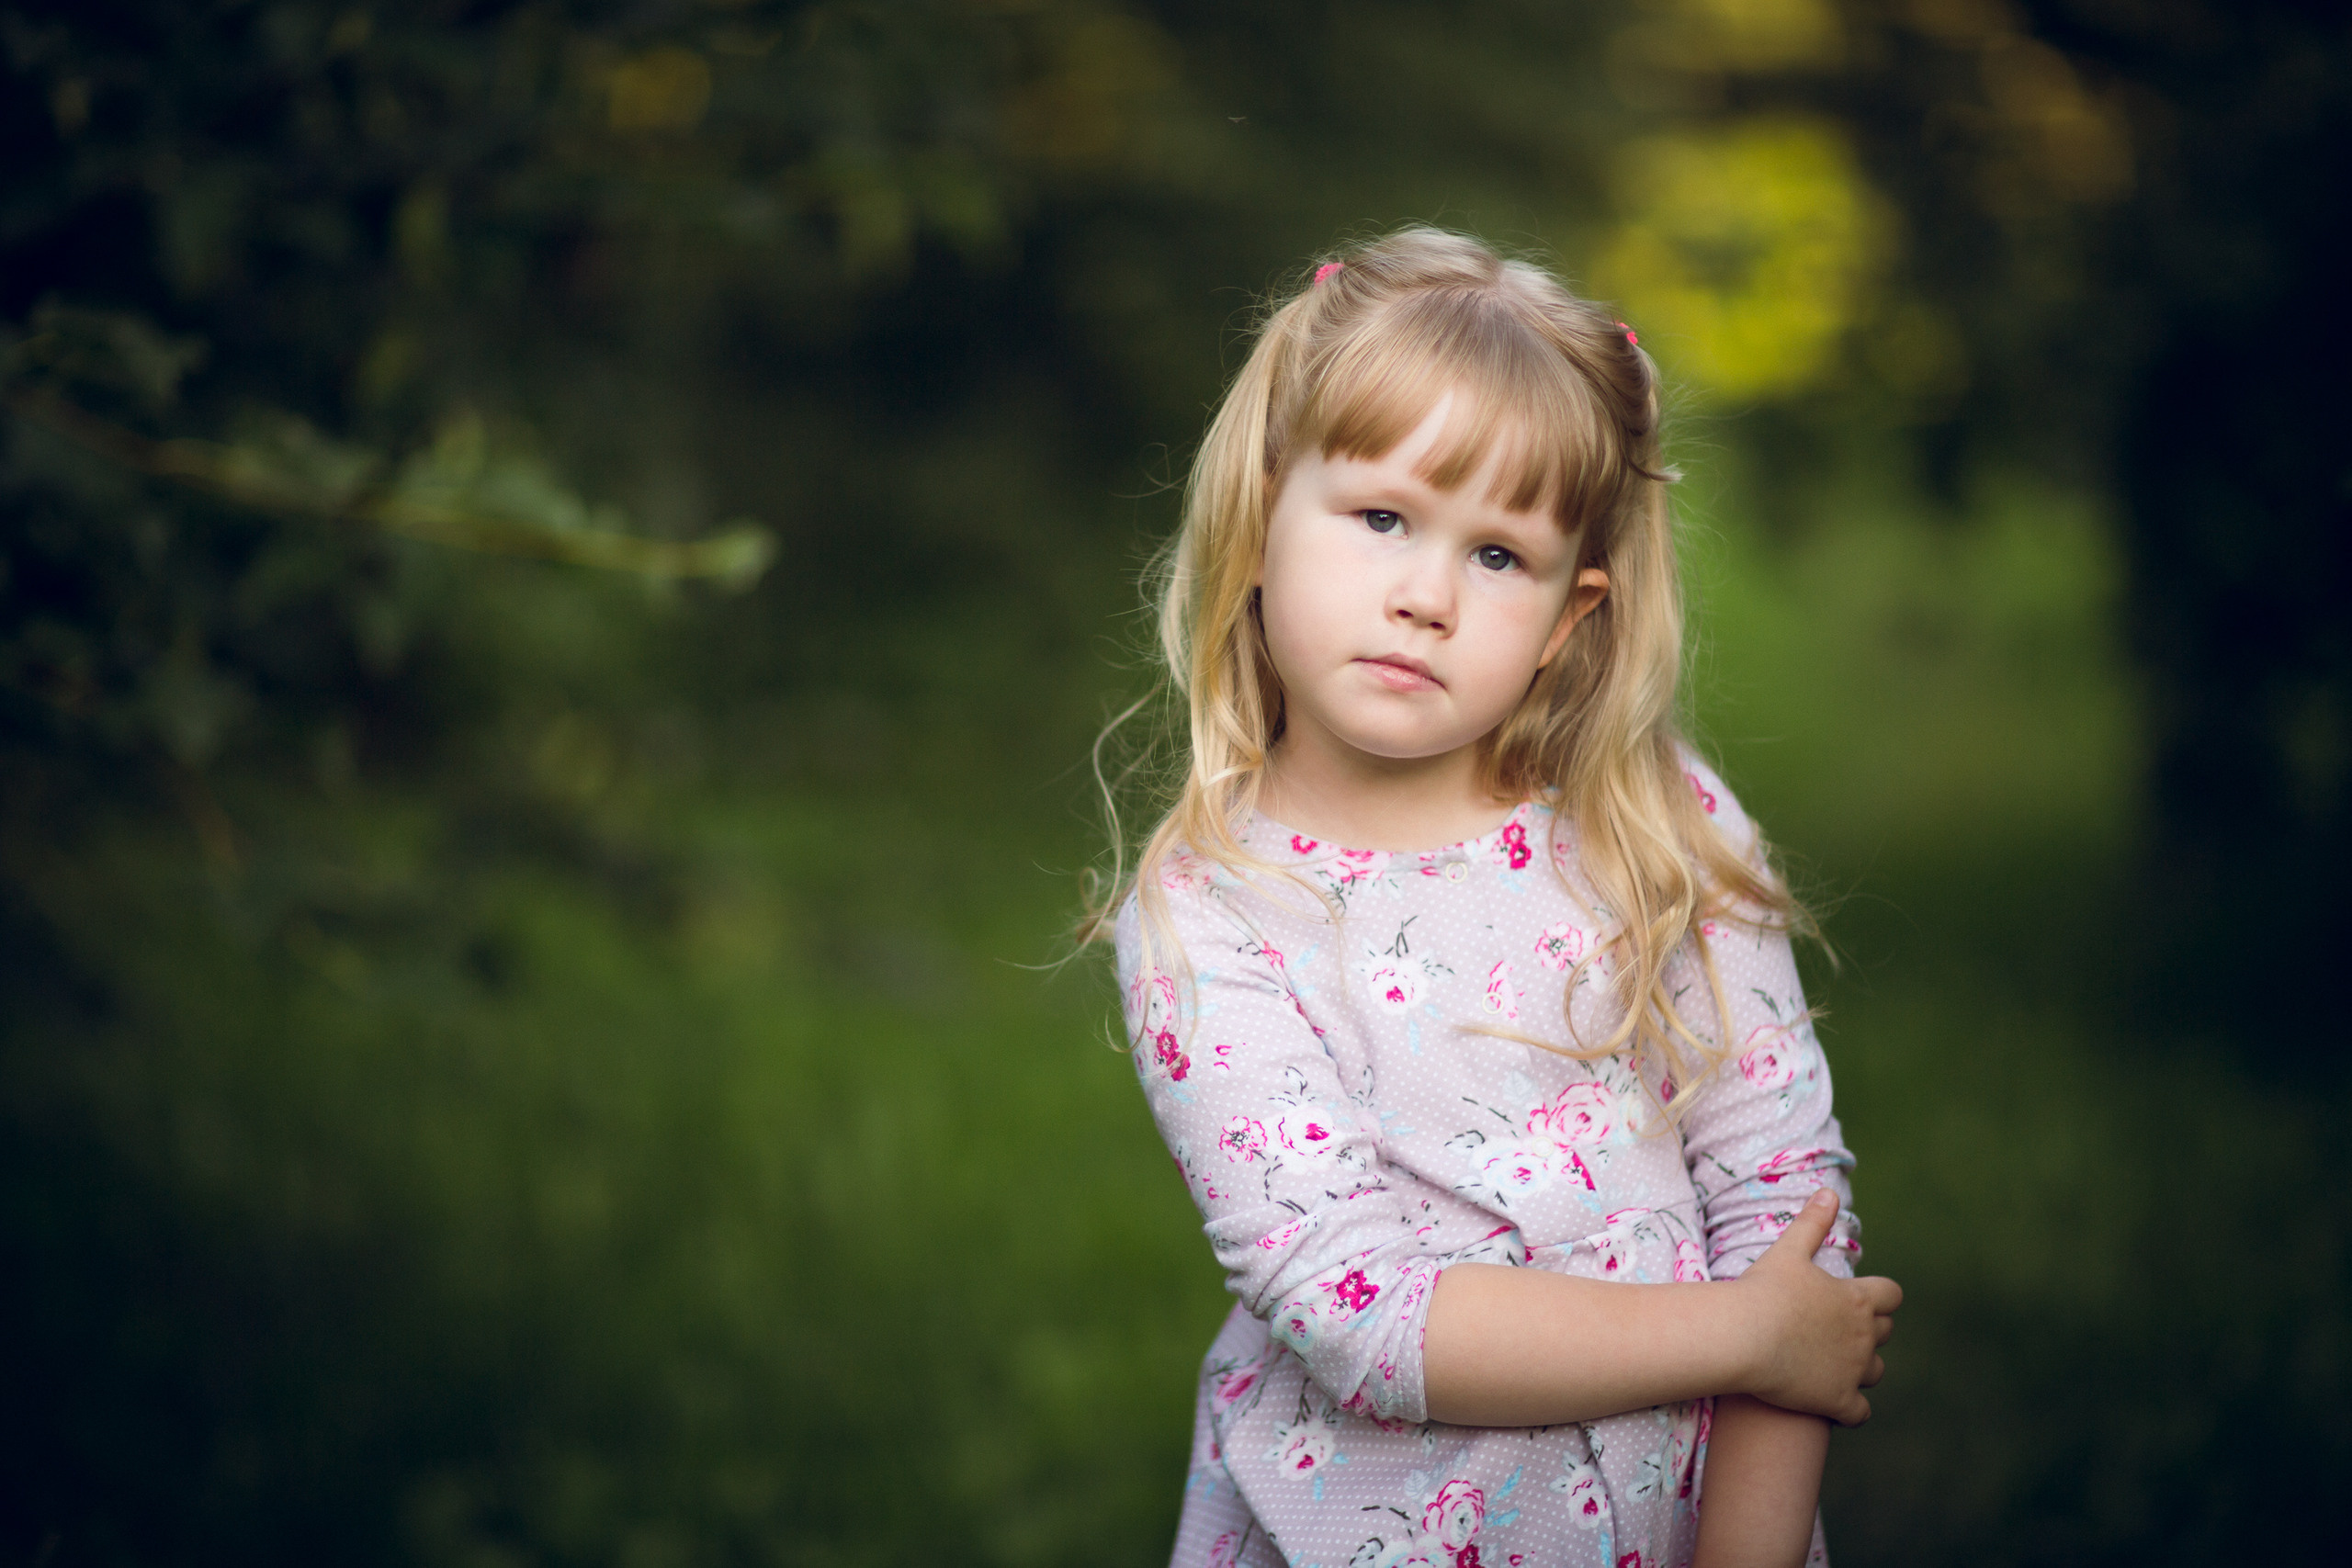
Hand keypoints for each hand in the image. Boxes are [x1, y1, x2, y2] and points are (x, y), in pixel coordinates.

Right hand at [1733, 1189, 1900, 1425]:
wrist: (1745, 1337)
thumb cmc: (1764, 1291)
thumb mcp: (1788, 1251)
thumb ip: (1812, 1223)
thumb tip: (1828, 1191)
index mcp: (1857, 1299)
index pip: (1891, 1296)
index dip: (1880, 1297)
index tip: (1862, 1299)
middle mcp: (1864, 1336)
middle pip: (1885, 1333)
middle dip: (1871, 1330)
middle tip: (1840, 1328)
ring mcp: (1854, 1371)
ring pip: (1876, 1372)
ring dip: (1862, 1368)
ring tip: (1836, 1364)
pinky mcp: (1839, 1401)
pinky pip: (1859, 1413)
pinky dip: (1851, 1410)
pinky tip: (1835, 1404)